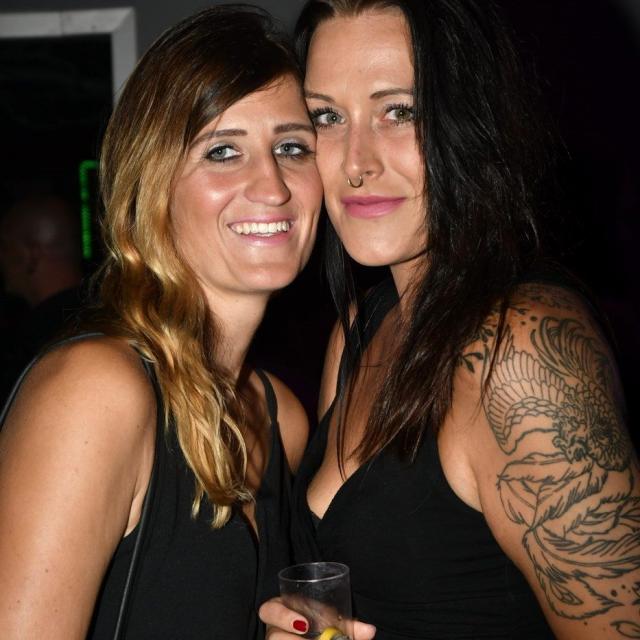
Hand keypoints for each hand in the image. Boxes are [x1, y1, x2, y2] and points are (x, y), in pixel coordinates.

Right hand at [260, 597, 375, 638]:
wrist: (314, 632)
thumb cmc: (318, 622)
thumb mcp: (329, 619)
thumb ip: (348, 625)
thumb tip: (370, 631)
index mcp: (280, 611)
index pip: (268, 610)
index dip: (282, 616)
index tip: (305, 625)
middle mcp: (273, 630)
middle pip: (273, 636)